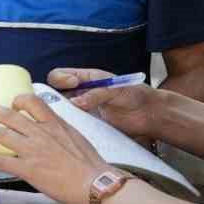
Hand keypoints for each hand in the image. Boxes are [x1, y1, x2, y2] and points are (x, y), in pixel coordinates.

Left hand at [0, 91, 105, 203]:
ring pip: (1, 134)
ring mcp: (32, 150)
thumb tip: (53, 131)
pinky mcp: (27, 168)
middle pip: (10, 115)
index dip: (19, 100)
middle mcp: (40, 133)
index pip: (33, 102)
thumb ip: (60, 131)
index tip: (12, 104)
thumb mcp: (76, 137)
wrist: (94, 183)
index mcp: (54, 124)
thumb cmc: (90, 164)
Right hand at [47, 67, 161, 142]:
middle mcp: (80, 93)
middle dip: (54, 99)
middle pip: (55, 94)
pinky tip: (77, 128)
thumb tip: (76, 102)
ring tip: (70, 117)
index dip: (60, 79)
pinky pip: (74, 125)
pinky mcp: (88, 125)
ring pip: (62, 111)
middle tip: (66, 104)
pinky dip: (72, 127)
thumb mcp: (115, 89)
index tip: (72, 83)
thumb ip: (95, 94)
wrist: (149, 113)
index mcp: (85, 78)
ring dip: (62, 114)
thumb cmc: (134, 94)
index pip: (60, 75)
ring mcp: (82, 110)